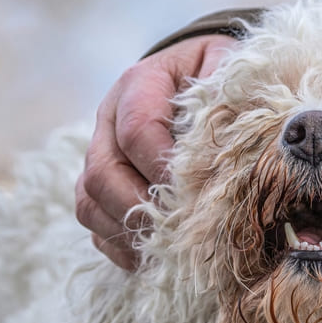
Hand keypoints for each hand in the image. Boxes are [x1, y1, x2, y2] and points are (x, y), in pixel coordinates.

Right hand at [76, 34, 235, 269]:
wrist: (199, 68)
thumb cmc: (217, 72)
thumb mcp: (225, 68)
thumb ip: (224, 96)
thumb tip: (232, 145)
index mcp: (138, 84)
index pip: (137, 133)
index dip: (162, 169)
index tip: (196, 194)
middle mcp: (108, 120)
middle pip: (102, 173)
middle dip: (139, 208)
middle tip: (180, 229)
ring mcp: (101, 153)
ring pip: (89, 201)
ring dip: (126, 230)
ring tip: (167, 247)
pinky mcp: (102, 184)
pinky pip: (94, 222)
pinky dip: (118, 244)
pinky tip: (152, 255)